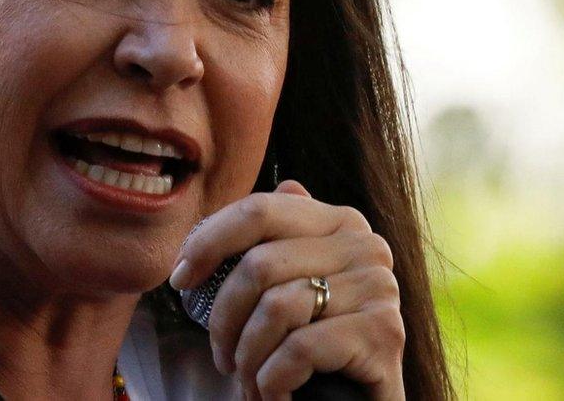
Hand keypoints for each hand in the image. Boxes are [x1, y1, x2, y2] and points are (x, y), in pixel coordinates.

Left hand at [169, 180, 404, 399]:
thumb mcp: (295, 285)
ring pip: (276, 308)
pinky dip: (272, 380)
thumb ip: (287, 237)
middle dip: (224, 319)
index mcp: (340, 221)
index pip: (260, 211)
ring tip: (249, 380)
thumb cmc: (316, 348)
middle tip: (221, 357)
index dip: (208, 242)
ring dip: (248, 357)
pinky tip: (275, 394)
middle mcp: (366, 245)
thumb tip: (288, 184)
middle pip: (260, 264)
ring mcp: (379, 287)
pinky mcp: (384, 333)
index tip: (180, 280)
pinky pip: (299, 348)